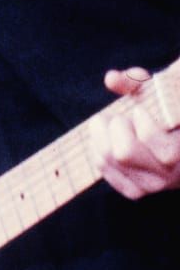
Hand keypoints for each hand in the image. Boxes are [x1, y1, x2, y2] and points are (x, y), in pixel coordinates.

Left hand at [89, 67, 179, 199]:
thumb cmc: (171, 111)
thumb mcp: (162, 91)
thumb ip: (138, 81)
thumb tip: (111, 78)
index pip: (163, 149)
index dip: (144, 123)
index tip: (140, 110)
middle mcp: (173, 175)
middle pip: (124, 153)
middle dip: (116, 127)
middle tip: (120, 116)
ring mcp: (153, 186)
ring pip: (108, 160)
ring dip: (101, 134)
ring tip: (112, 122)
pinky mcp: (134, 190)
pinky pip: (102, 168)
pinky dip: (98, 147)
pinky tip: (108, 138)